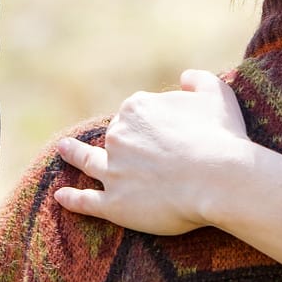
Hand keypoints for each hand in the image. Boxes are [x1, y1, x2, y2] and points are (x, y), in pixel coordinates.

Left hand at [54, 69, 253, 236]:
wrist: (219, 179)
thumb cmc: (221, 136)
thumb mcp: (217, 92)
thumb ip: (198, 80)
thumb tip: (185, 77)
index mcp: (137, 107)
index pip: (138, 114)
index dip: (155, 125)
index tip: (170, 135)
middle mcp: (118, 136)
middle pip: (117, 137)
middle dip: (126, 143)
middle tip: (144, 157)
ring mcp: (113, 171)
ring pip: (88, 161)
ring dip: (74, 154)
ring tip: (63, 150)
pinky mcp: (113, 204)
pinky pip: (86, 201)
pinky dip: (72, 200)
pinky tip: (60, 197)